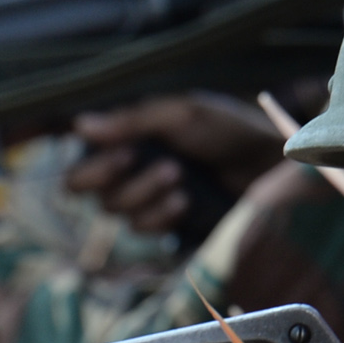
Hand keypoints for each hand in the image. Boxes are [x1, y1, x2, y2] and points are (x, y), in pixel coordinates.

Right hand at [62, 94, 286, 238]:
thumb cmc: (228, 129)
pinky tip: (184, 200)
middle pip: (83, 187)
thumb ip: (132, 121)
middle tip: (140, 160)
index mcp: (126, 133)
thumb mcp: (182, 114)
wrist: (267, 166)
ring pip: (113, 209)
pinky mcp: (163, 222)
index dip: (82, 159)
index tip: (113, 151)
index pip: (77, 153)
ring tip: (178, 175)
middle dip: (111, 176)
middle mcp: (127, 166)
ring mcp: (144, 196)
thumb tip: (80, 125)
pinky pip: (140, 228)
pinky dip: (159, 214)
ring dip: (143, 192)